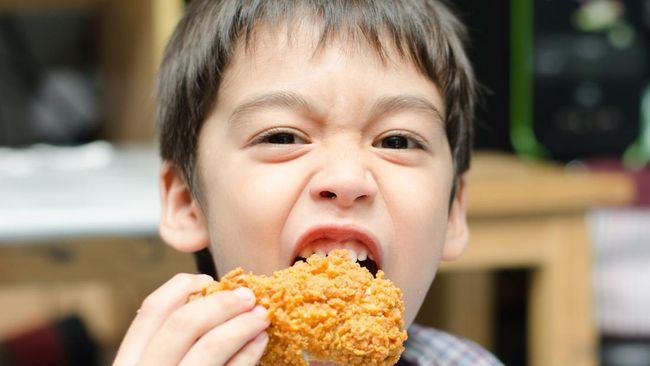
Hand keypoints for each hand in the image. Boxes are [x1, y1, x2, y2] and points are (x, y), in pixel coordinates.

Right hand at [113, 273, 269, 365]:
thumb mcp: (157, 364)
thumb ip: (169, 342)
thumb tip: (210, 297)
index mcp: (129, 362)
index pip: (153, 310)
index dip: (183, 287)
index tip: (209, 280)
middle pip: (182, 323)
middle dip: (220, 303)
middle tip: (247, 295)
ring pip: (211, 346)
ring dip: (242, 324)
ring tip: (261, 315)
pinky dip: (249, 352)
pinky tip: (260, 341)